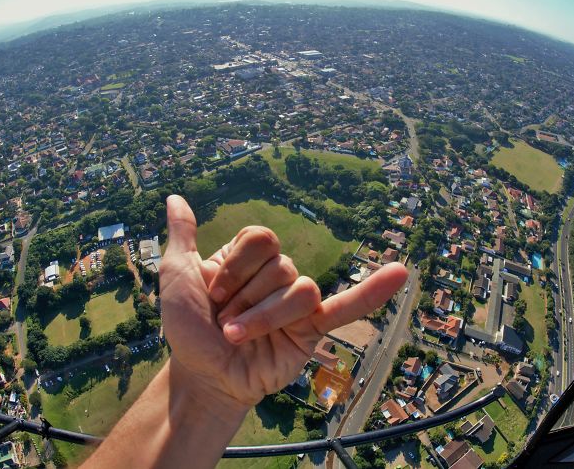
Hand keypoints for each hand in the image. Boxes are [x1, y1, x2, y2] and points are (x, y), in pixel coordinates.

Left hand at [160, 195, 407, 412]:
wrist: (200, 377)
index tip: (211, 293)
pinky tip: (399, 274)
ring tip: (238, 336)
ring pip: (300, 289)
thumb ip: (181, 236)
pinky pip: (345, 307)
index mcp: (251, 259)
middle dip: (243, 298)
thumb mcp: (176, 277)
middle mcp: (277, 275)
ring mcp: (296, 302)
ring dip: (264, 316)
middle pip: (278, 265)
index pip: (261, 238)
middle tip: (224, 321)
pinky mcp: (311, 330)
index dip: (234, 266)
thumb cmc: (187, 329)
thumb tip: (174, 196)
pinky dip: (372, 292)